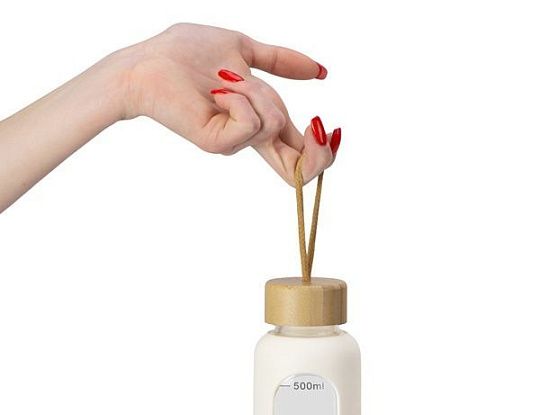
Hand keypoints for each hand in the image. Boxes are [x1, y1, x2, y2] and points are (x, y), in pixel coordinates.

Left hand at [115, 23, 340, 184]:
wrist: (148, 61)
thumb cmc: (184, 53)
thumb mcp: (243, 49)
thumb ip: (282, 61)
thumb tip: (321, 71)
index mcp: (260, 120)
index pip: (300, 152)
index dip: (324, 150)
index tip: (331, 128)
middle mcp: (250, 137)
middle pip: (300, 169)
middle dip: (321, 153)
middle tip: (323, 126)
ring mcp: (234, 142)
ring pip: (275, 122)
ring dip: (256, 91)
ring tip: (225, 80)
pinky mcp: (218, 142)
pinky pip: (251, 123)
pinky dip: (240, 99)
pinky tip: (218, 91)